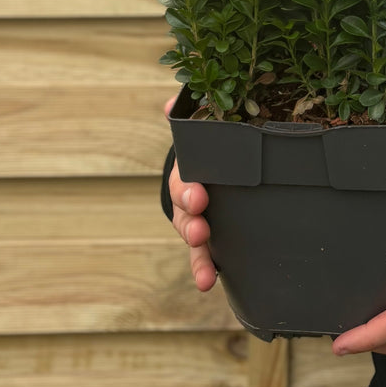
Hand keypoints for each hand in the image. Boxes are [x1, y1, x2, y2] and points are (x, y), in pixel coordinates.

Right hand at [165, 96, 216, 291]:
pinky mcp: (215, 239)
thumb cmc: (208, 146)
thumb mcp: (201, 129)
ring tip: (204, 275)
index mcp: (188, 174)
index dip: (188, 192)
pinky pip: (209, 257)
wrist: (212, 166)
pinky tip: (208, 284)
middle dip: (192, 225)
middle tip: (201, 231)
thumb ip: (190, 112)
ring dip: (198, 258)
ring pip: (194, 243)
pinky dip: (205, 270)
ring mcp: (199, 223)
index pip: (183, 183)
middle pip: (185, 217)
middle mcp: (189, 202)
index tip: (200, 198)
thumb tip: (170, 102)